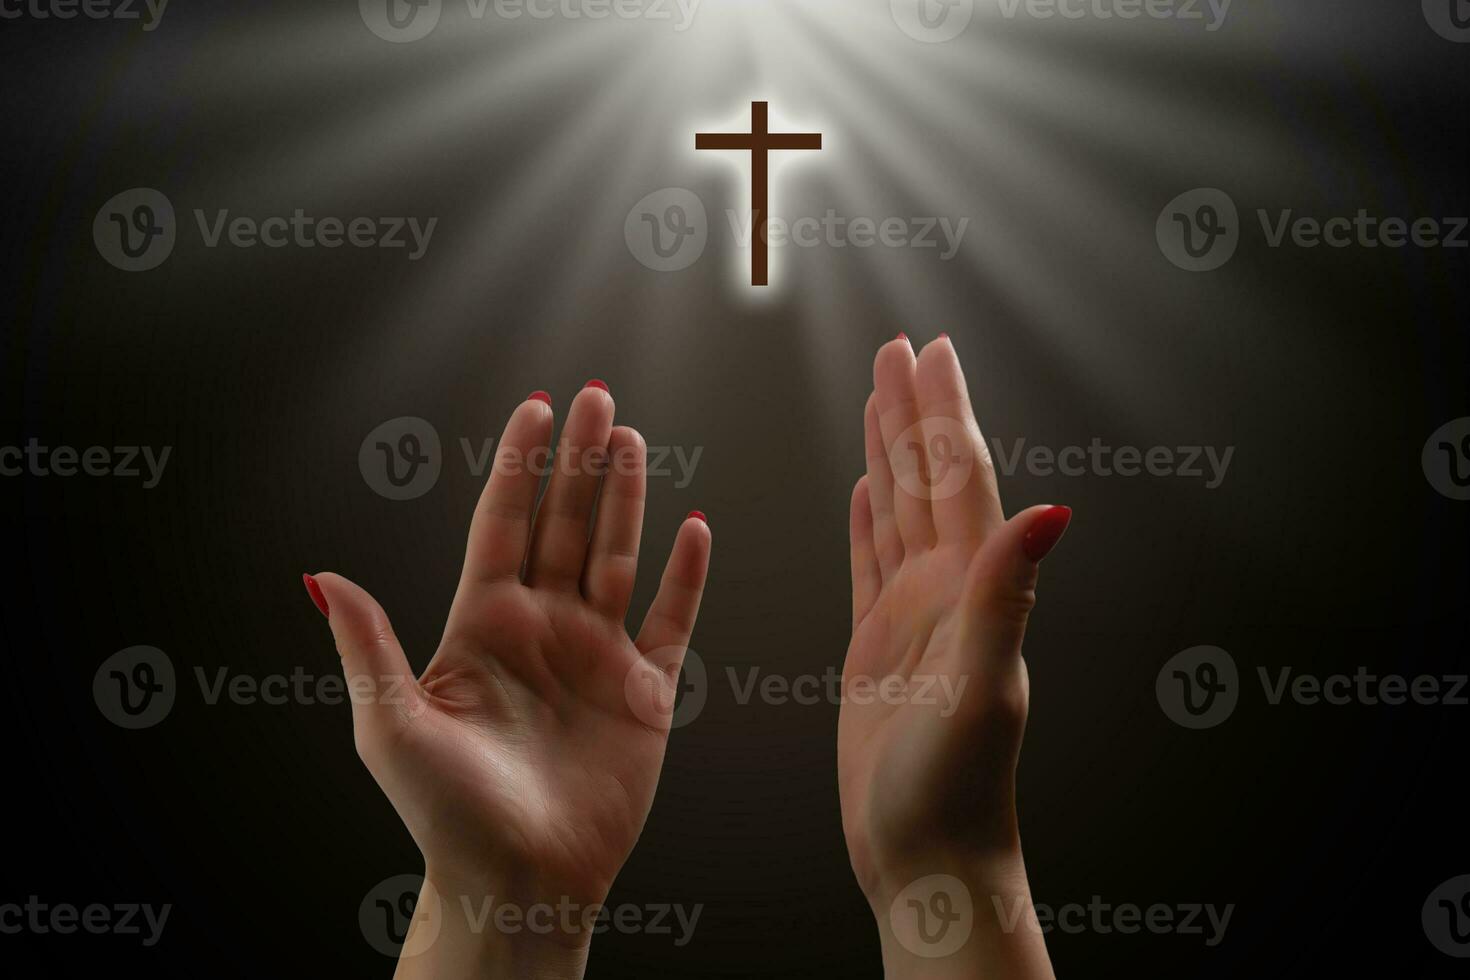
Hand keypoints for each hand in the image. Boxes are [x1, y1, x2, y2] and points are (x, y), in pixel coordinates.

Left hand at [306, 383, 710, 977]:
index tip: (533, 408)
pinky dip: (687, 576)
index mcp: (482, 624)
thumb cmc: (446, 814)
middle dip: (578, 461)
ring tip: (631, 439)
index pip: (503, 523)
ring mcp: (596, 654)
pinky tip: (695, 528)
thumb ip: (368, 644)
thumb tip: (320, 575)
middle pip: (565, 524)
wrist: (519, 880)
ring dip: (626, 497)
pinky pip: (673, 620)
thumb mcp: (391, 725)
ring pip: (618, 555)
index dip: (518, 465)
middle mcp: (542, 627)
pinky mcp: (645, 691)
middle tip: (595, 396)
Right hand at [840, 335, 1067, 977]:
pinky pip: (869, 563)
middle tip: (899, 350)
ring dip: (889, 453)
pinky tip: (861, 492)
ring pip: (898, 511)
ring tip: (878, 400)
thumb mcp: (982, 688)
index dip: (944, 410)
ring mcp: (913, 616)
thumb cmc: (957, 790)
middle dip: (913, 411)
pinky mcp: (877, 646)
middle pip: (927, 479)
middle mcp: (947, 591)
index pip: (957, 477)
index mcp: (971, 588)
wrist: (928, 860)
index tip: (931, 350)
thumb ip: (1006, 595)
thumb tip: (1050, 510)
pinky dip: (866, 520)